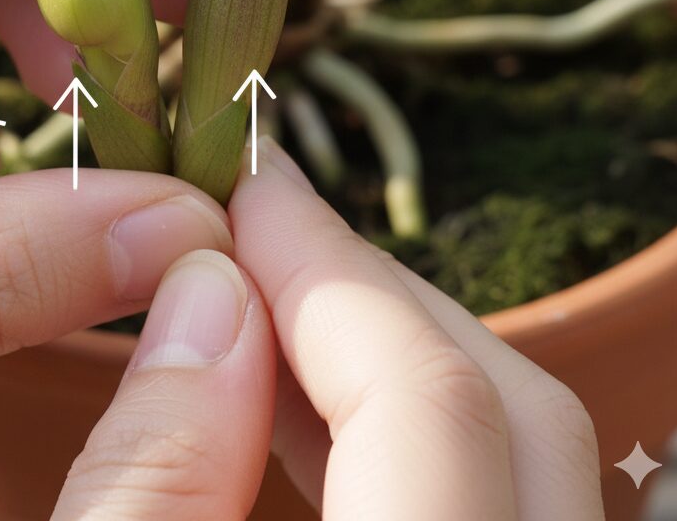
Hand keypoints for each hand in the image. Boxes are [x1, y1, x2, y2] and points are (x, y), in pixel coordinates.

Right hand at [55, 139, 604, 520]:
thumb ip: (151, 470)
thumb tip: (208, 287)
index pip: (431, 409)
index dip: (328, 271)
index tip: (242, 187)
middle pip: (512, 408)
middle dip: (368, 293)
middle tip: (251, 229)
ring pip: (526, 443)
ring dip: (388, 348)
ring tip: (267, 294)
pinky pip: (503, 490)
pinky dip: (405, 425)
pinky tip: (306, 398)